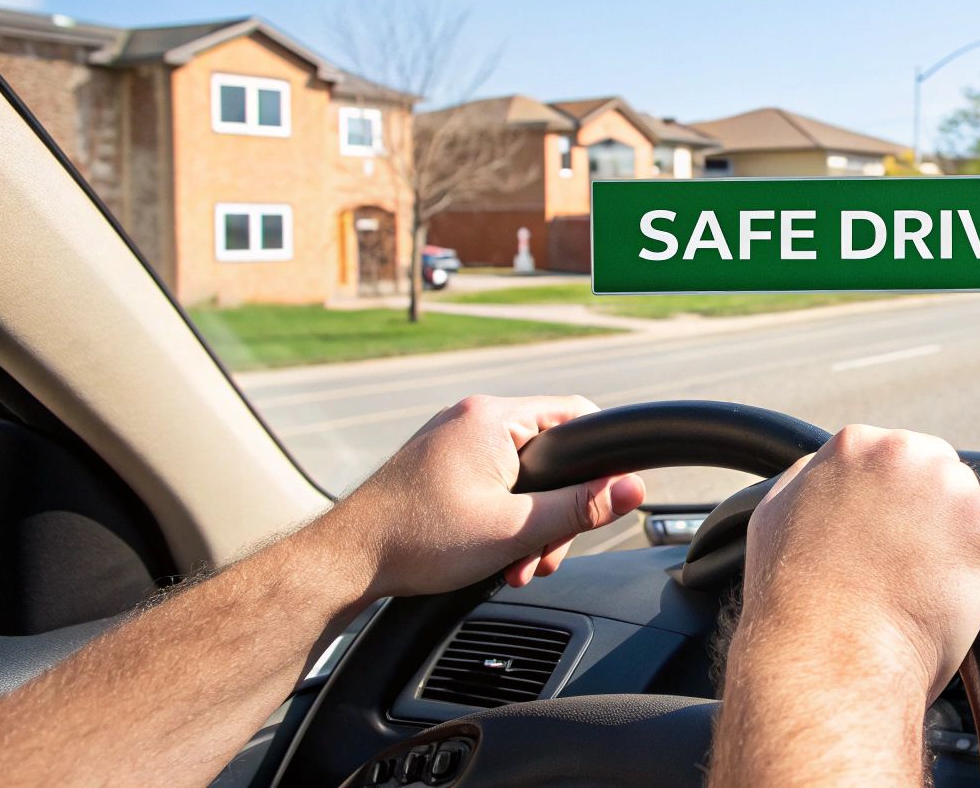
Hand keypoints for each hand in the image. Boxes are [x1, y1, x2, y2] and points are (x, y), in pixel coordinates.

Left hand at [316, 394, 645, 597]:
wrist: (346, 562)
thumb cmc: (418, 540)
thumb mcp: (515, 529)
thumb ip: (580, 508)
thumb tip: (634, 490)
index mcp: (492, 418)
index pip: (576, 413)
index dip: (600, 458)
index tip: (604, 499)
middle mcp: (471, 418)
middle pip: (549, 455)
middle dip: (555, 511)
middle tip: (546, 554)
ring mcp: (451, 440)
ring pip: (520, 475)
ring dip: (528, 523)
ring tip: (516, 565)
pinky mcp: (438, 464)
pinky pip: (491, 481)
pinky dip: (502, 517)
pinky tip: (496, 555)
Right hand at [734, 425, 979, 699]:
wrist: (828, 654)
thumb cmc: (793, 602)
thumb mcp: (774, 516)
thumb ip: (807, 478)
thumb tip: (824, 472)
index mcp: (855, 446)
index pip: (898, 459)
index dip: (900, 503)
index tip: (896, 537)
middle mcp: (906, 453)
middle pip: (943, 476)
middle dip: (936, 518)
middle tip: (917, 568)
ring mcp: (952, 490)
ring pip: (977, 512)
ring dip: (965, 546)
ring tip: (937, 591)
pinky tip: (969, 606)